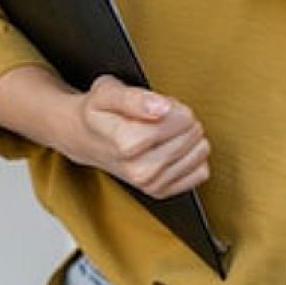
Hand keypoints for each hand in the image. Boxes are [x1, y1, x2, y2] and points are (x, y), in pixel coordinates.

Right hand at [59, 75, 211, 198]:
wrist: (84, 139)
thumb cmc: (98, 114)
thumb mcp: (107, 93)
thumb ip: (135, 98)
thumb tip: (162, 108)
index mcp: (126, 145)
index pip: (180, 119)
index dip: (173, 105)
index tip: (156, 105)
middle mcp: (139, 171)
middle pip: (192, 133)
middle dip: (180, 119)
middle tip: (156, 118)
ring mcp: (151, 184)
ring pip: (200, 151)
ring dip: (186, 136)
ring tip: (160, 132)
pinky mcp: (163, 191)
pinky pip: (201, 171)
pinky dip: (191, 157)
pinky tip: (169, 149)